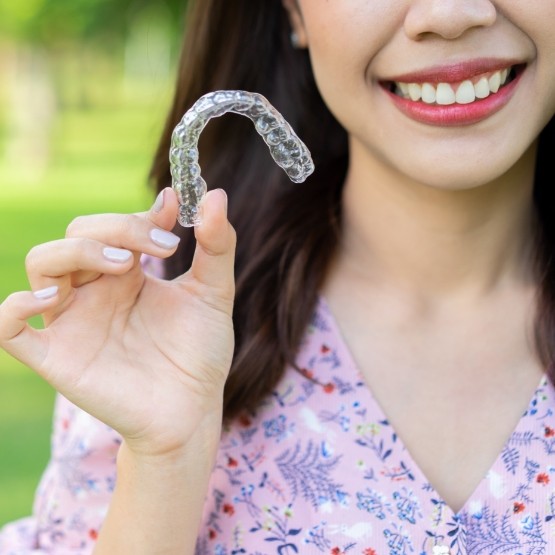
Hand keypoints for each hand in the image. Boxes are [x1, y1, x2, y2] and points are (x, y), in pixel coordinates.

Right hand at [0, 188, 235, 456]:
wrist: (192, 410)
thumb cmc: (200, 353)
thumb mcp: (214, 294)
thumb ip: (216, 245)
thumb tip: (215, 192)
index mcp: (128, 274)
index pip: (115, 225)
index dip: (140, 216)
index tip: (175, 214)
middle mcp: (96, 290)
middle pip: (78, 235)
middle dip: (117, 229)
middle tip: (163, 249)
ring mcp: (74, 321)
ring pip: (42, 263)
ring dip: (75, 252)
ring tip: (120, 264)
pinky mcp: (57, 357)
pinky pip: (9, 327)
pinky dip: (15, 307)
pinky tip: (52, 298)